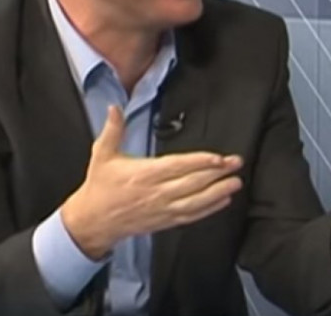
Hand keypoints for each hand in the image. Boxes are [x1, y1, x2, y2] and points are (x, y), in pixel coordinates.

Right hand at [61, 106, 242, 258]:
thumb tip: (114, 108)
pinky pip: (191, 216)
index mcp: (144, 174)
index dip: (200, 162)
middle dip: (217, 173)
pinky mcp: (165, 221)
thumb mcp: (102, 154)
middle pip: (192, 183)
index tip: (218, 157)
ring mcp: (162, 209)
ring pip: (196, 202)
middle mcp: (156, 193)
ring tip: (235, 183)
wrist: (93, 220)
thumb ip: (112, 130)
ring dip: (218, 192)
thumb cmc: (100, 187)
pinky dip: (209, 209)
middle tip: (236, 164)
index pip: (177, 167)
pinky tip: (222, 201)